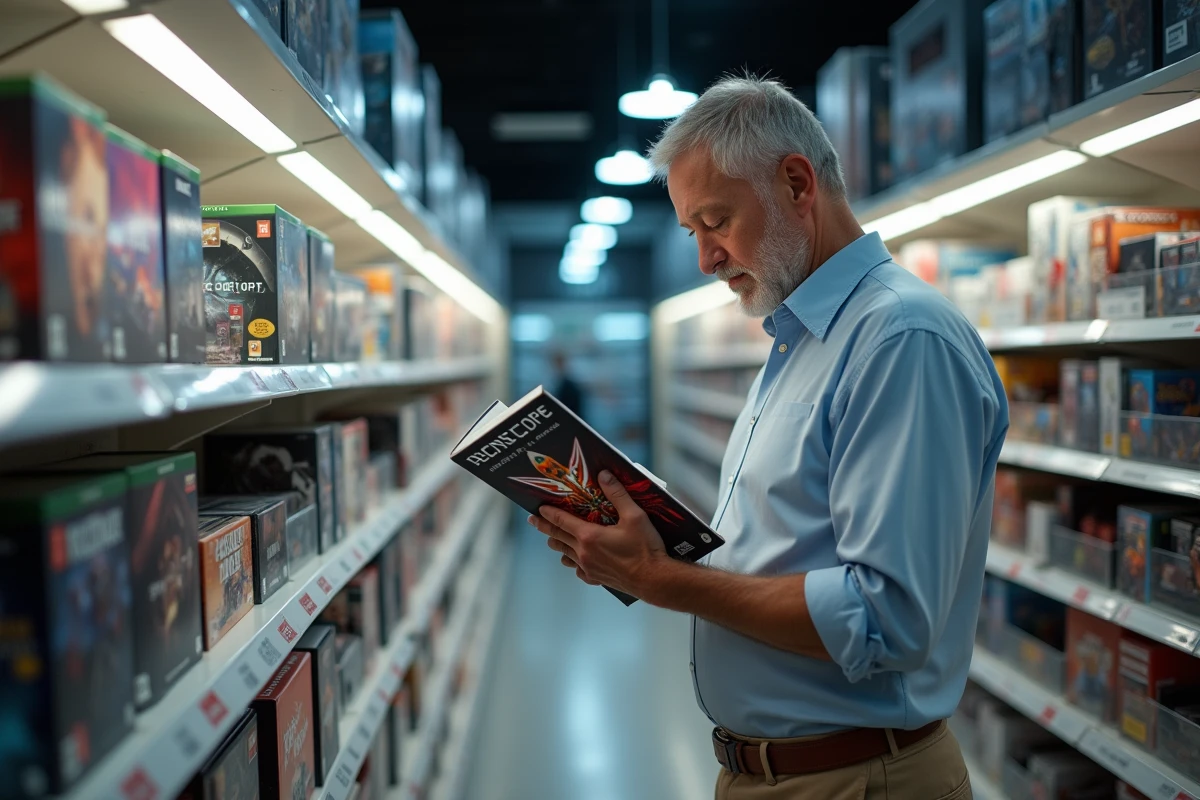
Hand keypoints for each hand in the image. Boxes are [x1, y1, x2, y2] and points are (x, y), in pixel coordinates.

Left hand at [526, 470, 668, 596]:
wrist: (654, 579)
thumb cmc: (645, 547)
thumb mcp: (635, 516)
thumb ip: (617, 494)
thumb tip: (604, 475)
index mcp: (589, 536)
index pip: (561, 521)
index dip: (548, 514)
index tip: (537, 509)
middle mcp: (583, 552)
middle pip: (557, 538)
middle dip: (545, 528)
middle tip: (534, 521)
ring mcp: (588, 568)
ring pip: (565, 554)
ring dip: (558, 545)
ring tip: (554, 540)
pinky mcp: (596, 579)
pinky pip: (578, 570)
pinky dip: (574, 562)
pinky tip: (578, 561)